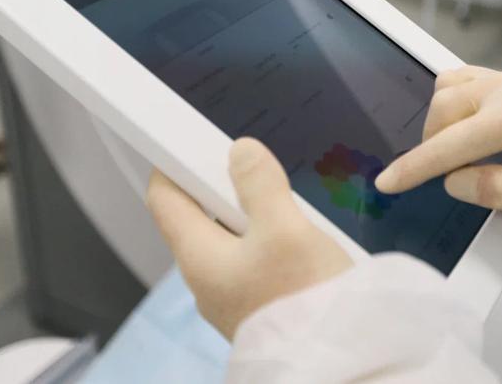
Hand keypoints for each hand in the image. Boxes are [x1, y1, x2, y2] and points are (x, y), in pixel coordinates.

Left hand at [146, 138, 352, 339]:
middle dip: (221, 188)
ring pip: (229, 241)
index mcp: (199, 257)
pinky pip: (250, 263)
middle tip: (253, 169)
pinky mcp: (256, 309)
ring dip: (249, 215)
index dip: (171, 165)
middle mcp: (206, 280)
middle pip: (198, 219)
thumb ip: (260, 185)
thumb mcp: (286, 228)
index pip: (164, 201)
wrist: (338, 360)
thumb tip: (240, 152)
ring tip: (282, 201)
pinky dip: (265, 241)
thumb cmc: (304, 296)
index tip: (188, 141)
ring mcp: (230, 298)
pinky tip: (295, 237)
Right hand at [375, 65, 501, 213]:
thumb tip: (452, 179)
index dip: (418, 165)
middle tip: (453, 176)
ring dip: (442, 124)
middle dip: (434, 145)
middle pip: (446, 106)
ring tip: (461, 154)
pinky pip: (466, 79)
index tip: (388, 182)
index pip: (458, 141)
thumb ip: (496, 189)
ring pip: (450, 88)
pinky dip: (454, 105)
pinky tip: (468, 129)